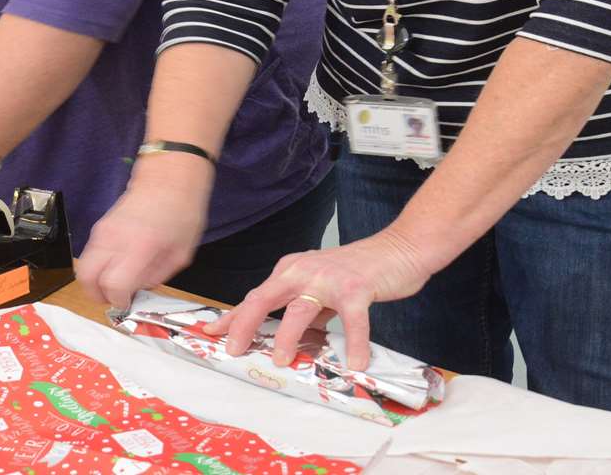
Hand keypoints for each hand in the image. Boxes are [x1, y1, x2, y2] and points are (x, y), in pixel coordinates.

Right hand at [76, 166, 208, 310]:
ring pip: (83, 267)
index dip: (117, 300)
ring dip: (96, 281)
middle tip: (115, 298)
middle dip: (98, 295)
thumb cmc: (181, 212)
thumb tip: (138, 289)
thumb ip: (158, 276)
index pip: (113, 284)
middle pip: (87, 278)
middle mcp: (115, 238)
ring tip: (118, 282)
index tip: (127, 302)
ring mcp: (103, 231)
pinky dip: (97, 267)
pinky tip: (116, 266)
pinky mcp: (100, 227)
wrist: (168, 177)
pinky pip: (90, 255)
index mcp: (139, 246)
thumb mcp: (182, 253)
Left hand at [203, 229, 431, 370]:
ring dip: (287, 337)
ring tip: (281, 360)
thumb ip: (304, 307)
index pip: (255, 296)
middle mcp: (303, 271)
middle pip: (264, 298)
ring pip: (299, 311)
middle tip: (233, 349)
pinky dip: (354, 344)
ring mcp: (329, 279)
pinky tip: (355, 364)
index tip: (211, 332)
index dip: (233, 316)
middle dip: (243, 325)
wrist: (399, 247)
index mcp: (291, 270)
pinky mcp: (357, 288)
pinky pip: (352, 321)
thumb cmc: (358, 270)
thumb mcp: (321, 286)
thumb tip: (290, 338)